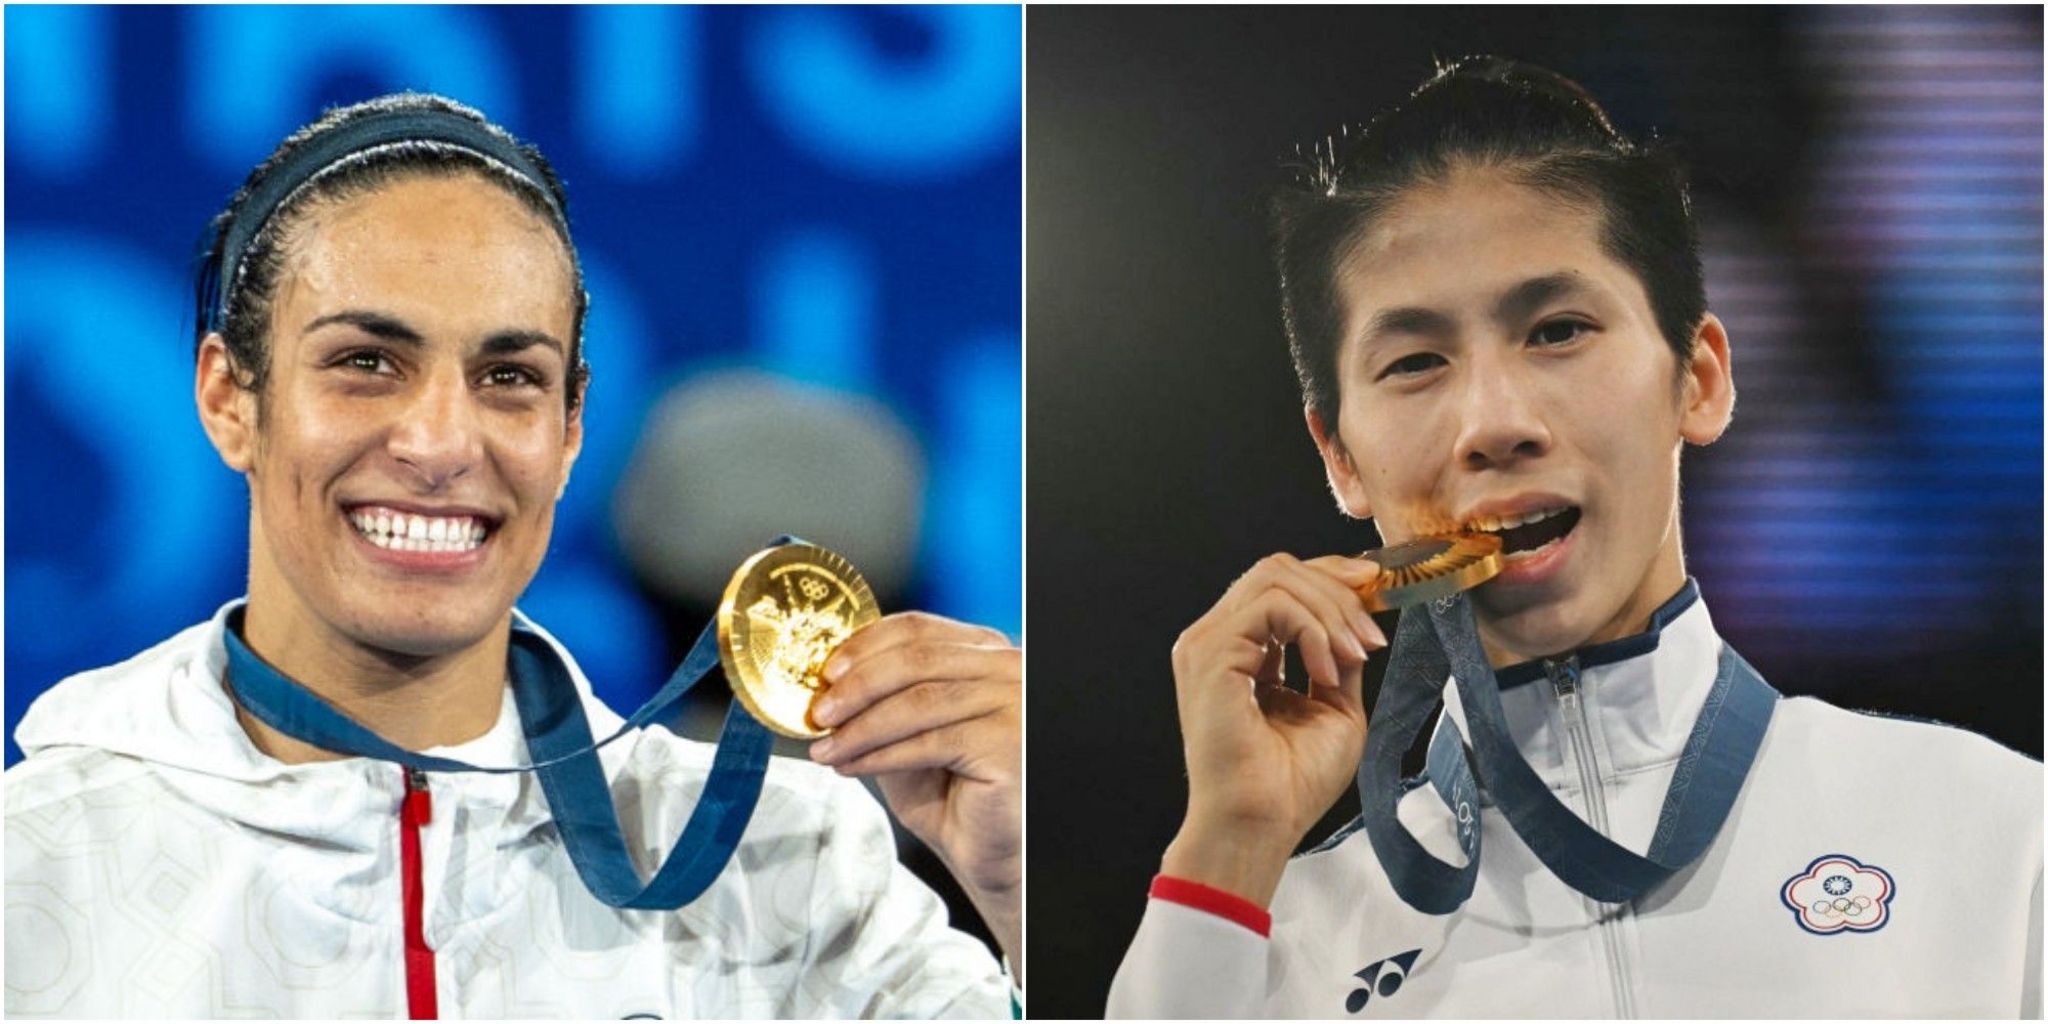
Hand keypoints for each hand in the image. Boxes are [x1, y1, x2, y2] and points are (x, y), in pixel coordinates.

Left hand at [807, 611, 1021, 974]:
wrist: (994, 852)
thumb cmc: (956, 795)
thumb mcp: (910, 734)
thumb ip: (884, 701)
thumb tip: (828, 687)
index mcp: (987, 653)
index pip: (919, 629)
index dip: (865, 646)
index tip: (827, 672)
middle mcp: (1009, 669)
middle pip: (916, 658)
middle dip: (857, 686)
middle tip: (819, 711)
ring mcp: (1015, 704)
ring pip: (919, 701)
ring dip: (861, 726)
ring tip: (826, 747)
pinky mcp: (1009, 745)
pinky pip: (930, 742)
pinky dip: (881, 754)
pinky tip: (852, 765)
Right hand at [1162, 554, 1385, 907]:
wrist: (1261, 823)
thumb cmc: (1291, 783)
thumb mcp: (1334, 708)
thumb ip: (1339, 660)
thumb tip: (1358, 624)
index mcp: (1239, 651)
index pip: (1280, 585)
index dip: (1330, 577)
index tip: (1376, 587)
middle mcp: (1217, 640)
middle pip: (1278, 570)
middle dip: (1337, 590)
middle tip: (1371, 635)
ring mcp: (1208, 643)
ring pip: (1276, 577)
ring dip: (1331, 610)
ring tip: (1354, 656)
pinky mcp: (1211, 653)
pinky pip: (1272, 605)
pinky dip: (1313, 629)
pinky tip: (1327, 669)